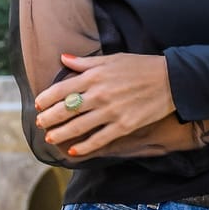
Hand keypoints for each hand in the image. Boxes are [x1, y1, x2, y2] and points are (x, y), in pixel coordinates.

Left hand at [34, 52, 174, 158]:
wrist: (170, 80)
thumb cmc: (140, 66)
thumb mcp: (112, 58)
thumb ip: (85, 62)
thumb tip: (63, 59)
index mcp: (94, 76)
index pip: (61, 89)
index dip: (46, 99)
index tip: (38, 105)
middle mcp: (98, 94)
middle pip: (65, 110)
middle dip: (49, 119)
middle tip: (40, 124)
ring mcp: (110, 112)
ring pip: (77, 127)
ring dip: (60, 134)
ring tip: (50, 139)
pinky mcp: (123, 126)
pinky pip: (98, 139)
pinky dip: (83, 147)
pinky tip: (73, 151)